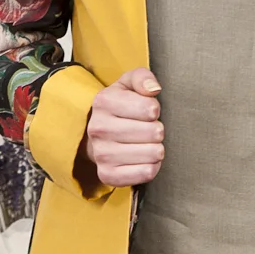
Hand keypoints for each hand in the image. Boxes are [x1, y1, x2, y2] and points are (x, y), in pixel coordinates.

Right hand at [84, 67, 164, 187]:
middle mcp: (98, 128)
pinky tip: (144, 159)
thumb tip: (154, 89)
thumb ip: (142, 78)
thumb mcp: (128, 85)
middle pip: (154, 132)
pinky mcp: (107, 175)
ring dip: (156, 149)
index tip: (147, 112)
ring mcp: (101, 154)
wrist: (96, 136)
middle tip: (149, 130)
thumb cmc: (120, 107)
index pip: (150, 109)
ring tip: (147, 144)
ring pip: (153, 154)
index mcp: (103, 102)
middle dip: (158, 130)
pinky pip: (146, 173)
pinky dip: (152, 167)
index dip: (155, 110)